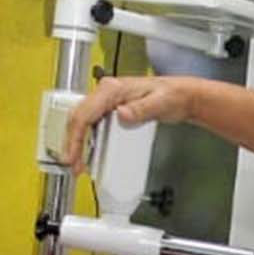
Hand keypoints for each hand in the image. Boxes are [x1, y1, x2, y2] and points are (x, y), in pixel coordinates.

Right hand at [62, 76, 200, 168]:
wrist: (181, 96)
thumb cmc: (172, 96)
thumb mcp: (160, 102)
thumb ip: (141, 109)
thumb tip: (121, 114)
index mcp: (112, 89)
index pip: (85, 113)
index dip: (76, 137)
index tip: (73, 155)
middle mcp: (106, 92)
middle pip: (78, 118)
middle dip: (72, 143)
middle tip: (73, 165)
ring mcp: (106, 101)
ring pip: (82, 122)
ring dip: (77, 143)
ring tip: (78, 164)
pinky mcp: (110, 110)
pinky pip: (92, 125)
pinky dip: (87, 140)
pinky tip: (88, 154)